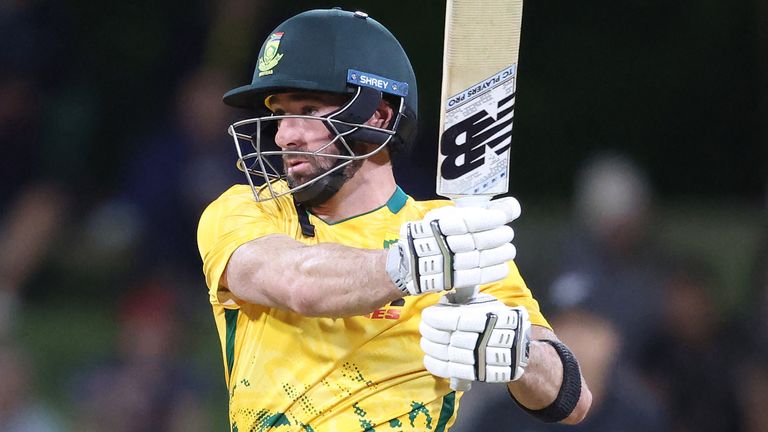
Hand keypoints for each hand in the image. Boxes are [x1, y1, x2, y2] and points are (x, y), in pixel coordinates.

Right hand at [385, 197, 519, 295]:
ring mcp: (444, 263)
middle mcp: (441, 243)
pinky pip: (473, 277)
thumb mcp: (451, 216)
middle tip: (508, 234)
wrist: (409, 262)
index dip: (489, 220)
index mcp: (439, 224)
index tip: (502, 218)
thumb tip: (512, 207)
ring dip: (499, 255)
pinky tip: (503, 268)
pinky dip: (492, 272)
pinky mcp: (448, 280)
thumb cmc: (434, 234)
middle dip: (498, 237)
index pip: (468, 221)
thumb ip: (480, 211)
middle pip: (476, 241)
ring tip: (509, 250)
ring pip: (478, 259)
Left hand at [420, 293, 530, 384]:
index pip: (455, 319)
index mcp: (489, 317)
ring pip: (448, 355)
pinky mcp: (480, 373)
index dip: (436, 318)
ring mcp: (483, 358)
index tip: (428, 315)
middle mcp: (487, 338)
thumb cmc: (497, 319)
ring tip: (426, 341)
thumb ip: (467, 297)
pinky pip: (453, 371)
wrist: (518, 347)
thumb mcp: (486, 302)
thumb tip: (446, 294)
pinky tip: (429, 358)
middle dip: (430, 332)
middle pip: (448, 337)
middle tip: (425, 328)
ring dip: (431, 348)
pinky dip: (437, 365)